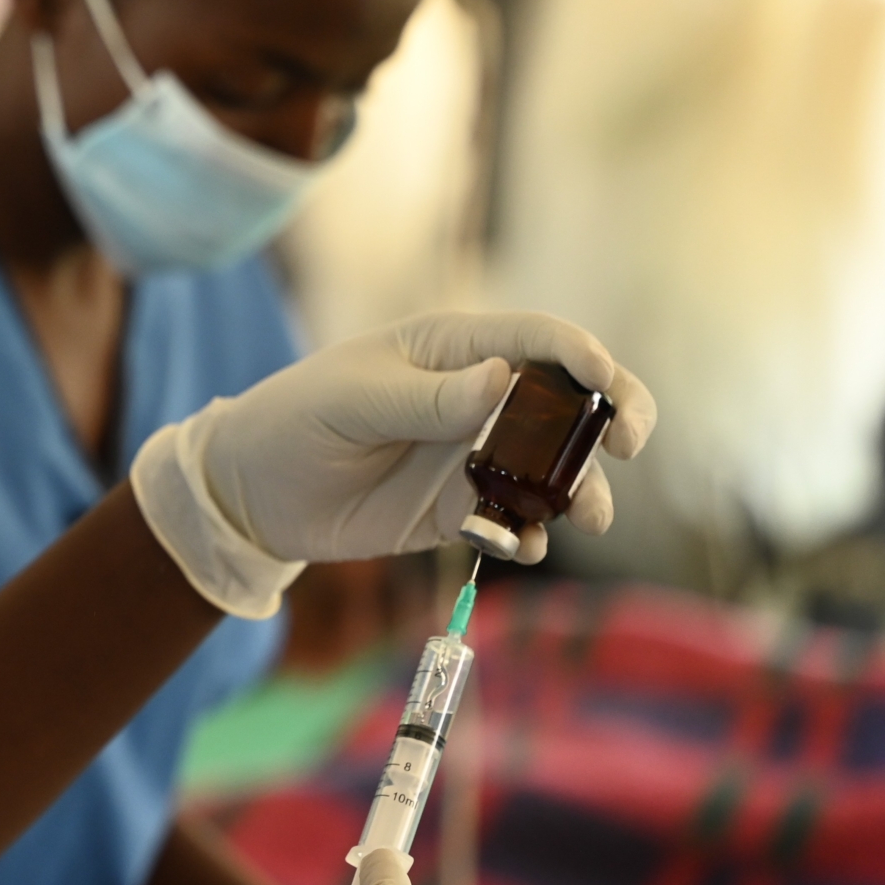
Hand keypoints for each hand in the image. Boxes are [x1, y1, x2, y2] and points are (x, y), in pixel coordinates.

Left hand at [129, 311, 655, 616]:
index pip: (538, 340)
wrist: (253, 492)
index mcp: (454, 349)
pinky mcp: (460, 510)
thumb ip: (427, 398)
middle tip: (631, 443)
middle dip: (612, 416)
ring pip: (553, 468)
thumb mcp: (353, 400)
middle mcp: (478, 398)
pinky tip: (522, 544)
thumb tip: (501, 381)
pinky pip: (515, 520)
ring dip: (582, 489)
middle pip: (568, 401)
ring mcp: (474, 455)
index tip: (607, 383)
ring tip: (588, 517)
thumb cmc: (296, 419)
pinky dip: (530, 533)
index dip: (582, 356)